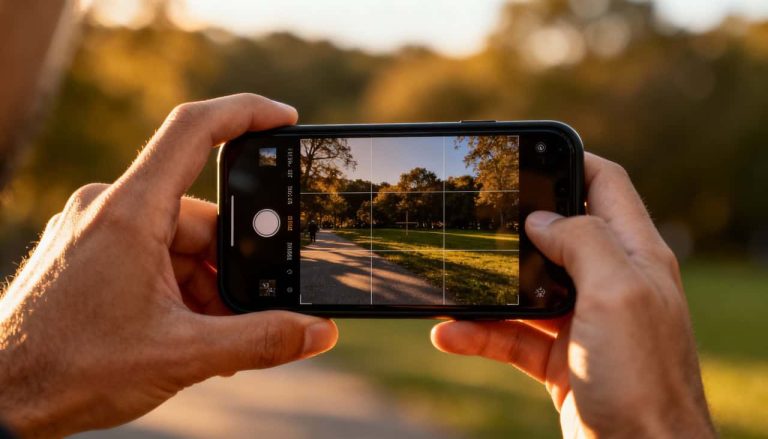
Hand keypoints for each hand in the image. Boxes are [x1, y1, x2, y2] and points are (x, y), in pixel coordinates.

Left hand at [0, 94, 337, 437]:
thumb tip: (320, 333)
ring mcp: (96, 230)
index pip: (194, 130)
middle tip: (242, 313)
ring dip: (206, 286)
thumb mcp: (183, 355)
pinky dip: (179, 288)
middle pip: (201, 215)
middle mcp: (109, 208)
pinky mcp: (89, 252)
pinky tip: (185, 332)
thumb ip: (261, 341)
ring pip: (179, 242)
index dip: (247, 113)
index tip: (287, 120)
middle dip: (231, 266)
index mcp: (130, 213)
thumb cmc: (71, 370)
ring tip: (207, 339)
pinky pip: (153, 255)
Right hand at [431, 153, 715, 437]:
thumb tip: (541, 218)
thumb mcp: (617, 294)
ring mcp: (583, 322)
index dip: (571, 160)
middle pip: (558, 233)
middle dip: (515, 223)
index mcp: (633, 255)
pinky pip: (511, 335)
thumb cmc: (642, 380)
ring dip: (484, 287)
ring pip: (524, 287)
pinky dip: (478, 333)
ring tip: (445, 285)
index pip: (607, 184)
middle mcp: (610, 283)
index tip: (527, 152)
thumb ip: (583, 241)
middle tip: (476, 213)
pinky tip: (447, 334)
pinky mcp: (560, 360)